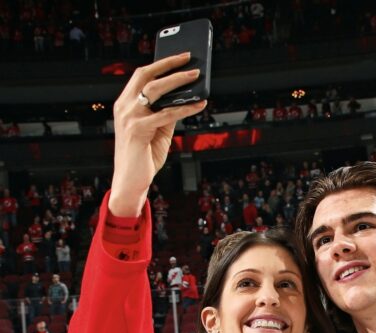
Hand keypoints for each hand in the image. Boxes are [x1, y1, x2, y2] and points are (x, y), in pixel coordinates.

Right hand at [110, 53, 206, 216]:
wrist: (131, 181)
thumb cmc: (144, 156)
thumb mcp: (157, 130)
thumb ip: (166, 112)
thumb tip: (186, 97)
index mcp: (125, 104)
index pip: (141, 75)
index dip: (160, 63)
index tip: (178, 55)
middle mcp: (124, 107)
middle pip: (146, 75)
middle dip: (169, 65)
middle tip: (190, 59)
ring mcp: (129, 117)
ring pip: (156, 90)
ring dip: (179, 80)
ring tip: (197, 76)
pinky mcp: (138, 130)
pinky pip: (167, 114)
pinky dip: (186, 107)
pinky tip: (200, 104)